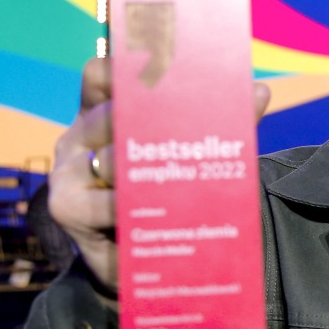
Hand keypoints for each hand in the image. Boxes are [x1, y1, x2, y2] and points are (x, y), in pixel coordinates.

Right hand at [51, 57, 271, 292]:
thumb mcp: (186, 158)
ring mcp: (68, 173)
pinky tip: (167, 211)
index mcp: (102, 115)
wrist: (143, 266)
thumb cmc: (164, 201)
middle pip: (110, 115)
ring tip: (187, 173)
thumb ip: (219, 125)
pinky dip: (140, 207)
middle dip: (153, 120)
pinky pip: (107, 202)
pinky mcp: (67, 208)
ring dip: (151, 168)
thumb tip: (261, 92)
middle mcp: (78, 139)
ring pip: (110, 158)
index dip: (124, 66)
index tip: (162, 62)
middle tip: (193, 124)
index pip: (100, 77)